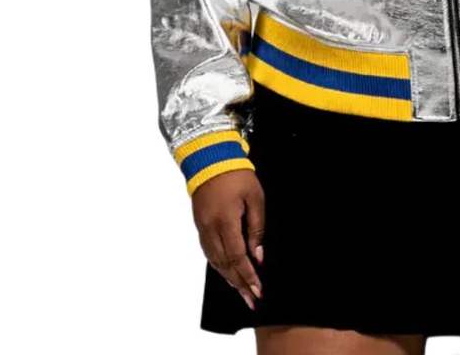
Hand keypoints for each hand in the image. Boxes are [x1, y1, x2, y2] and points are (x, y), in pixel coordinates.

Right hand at [192, 169, 264, 310]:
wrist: (210, 159)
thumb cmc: (236, 175)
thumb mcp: (255, 198)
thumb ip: (256, 228)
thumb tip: (258, 255)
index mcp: (225, 222)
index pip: (238, 257)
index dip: (248, 276)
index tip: (258, 290)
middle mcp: (211, 229)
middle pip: (225, 265)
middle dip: (240, 285)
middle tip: (252, 300)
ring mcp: (203, 229)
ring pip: (215, 262)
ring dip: (229, 279)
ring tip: (241, 292)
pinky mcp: (200, 226)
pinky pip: (209, 253)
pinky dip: (219, 266)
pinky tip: (226, 273)